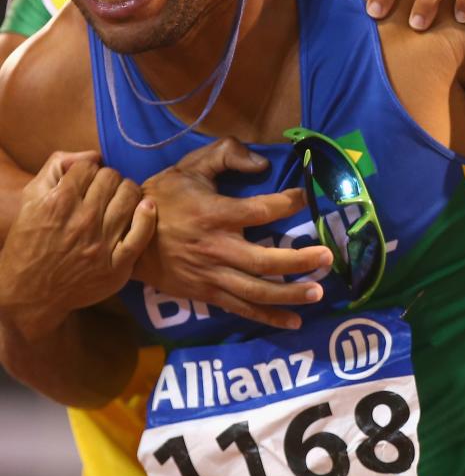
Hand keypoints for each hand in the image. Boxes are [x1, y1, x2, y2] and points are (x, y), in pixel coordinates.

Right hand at [0, 152, 155, 338]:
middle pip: (112, 178)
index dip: (89, 170)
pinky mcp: (116, 266)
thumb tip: (91, 154)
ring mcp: (101, 244)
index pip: (90, 166)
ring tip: (119, 200)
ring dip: (127, 193)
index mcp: (59, 202)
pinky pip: (142, 234)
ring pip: (130, 197)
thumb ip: (57, 167)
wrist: (29, 293)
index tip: (87, 181)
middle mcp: (82, 221)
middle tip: (103, 192)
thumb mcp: (31, 199)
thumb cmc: (29, 242)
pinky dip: (147, 216)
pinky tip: (146, 207)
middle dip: (108, 179)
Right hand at [135, 137, 332, 329]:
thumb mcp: (191, 166)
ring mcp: (212, 274)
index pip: (262, 210)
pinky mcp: (206, 293)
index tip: (305, 198)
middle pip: (265, 260)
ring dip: (290, 294)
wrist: (126, 236)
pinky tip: (294, 321)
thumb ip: (227, 154)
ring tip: (318, 292)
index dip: (288, 203)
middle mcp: (217, 248)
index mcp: (215, 214)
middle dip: (299, 260)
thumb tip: (264, 163)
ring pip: (256, 290)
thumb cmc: (164, 197)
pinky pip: (241, 308)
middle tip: (327, 257)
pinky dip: (268, 317)